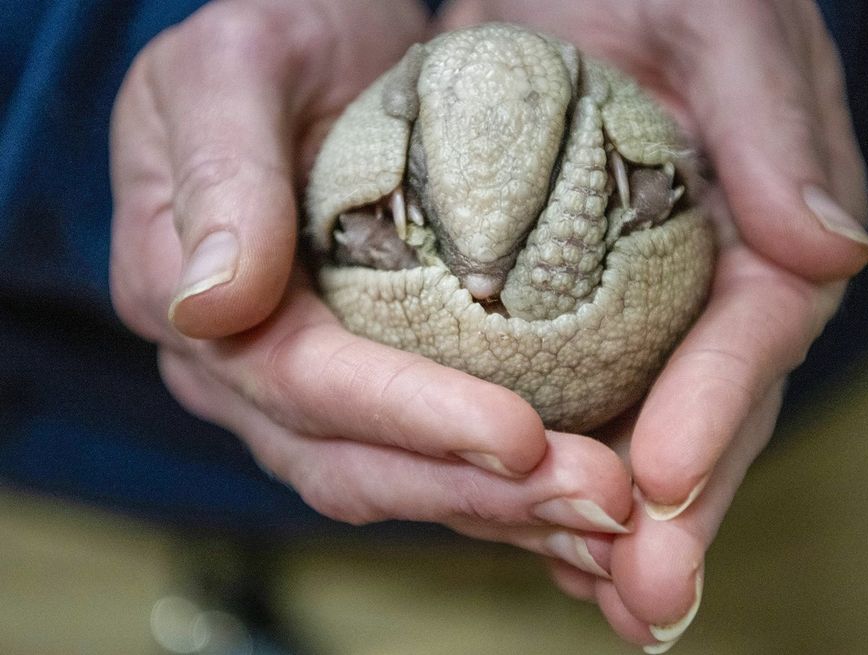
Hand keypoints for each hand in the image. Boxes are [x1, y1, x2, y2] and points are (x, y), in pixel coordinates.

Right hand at [109, 0, 633, 574]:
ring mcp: (302, 385)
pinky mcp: (367, 382)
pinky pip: (431, 455)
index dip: (408, 418)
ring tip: (610, 523)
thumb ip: (220, 172)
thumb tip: (212, 303)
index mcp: (187, 293)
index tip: (520, 436)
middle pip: (352, 461)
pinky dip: (507, 489)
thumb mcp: (237, 61)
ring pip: (398, 479)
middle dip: (475, 492)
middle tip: (598, 503)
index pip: (298, 382)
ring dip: (507, 512)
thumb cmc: (274, 32)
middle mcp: (241, 365)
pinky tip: (578, 504)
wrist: (322, 44)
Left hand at [441, 0, 867, 648]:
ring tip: (599, 601)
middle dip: (677, 509)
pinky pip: (570, 395)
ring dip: (617, 520)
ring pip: (638, 424)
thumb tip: (833, 255)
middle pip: (706, 407)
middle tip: (645, 599)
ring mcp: (641, 305)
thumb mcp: (722, 18)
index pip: (752, 331)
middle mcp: (713, 281)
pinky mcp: (570, 306)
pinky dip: (556, 466)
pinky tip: (532, 532)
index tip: (661, 481)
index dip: (716, 408)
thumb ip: (776, 128)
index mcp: (767, 224)